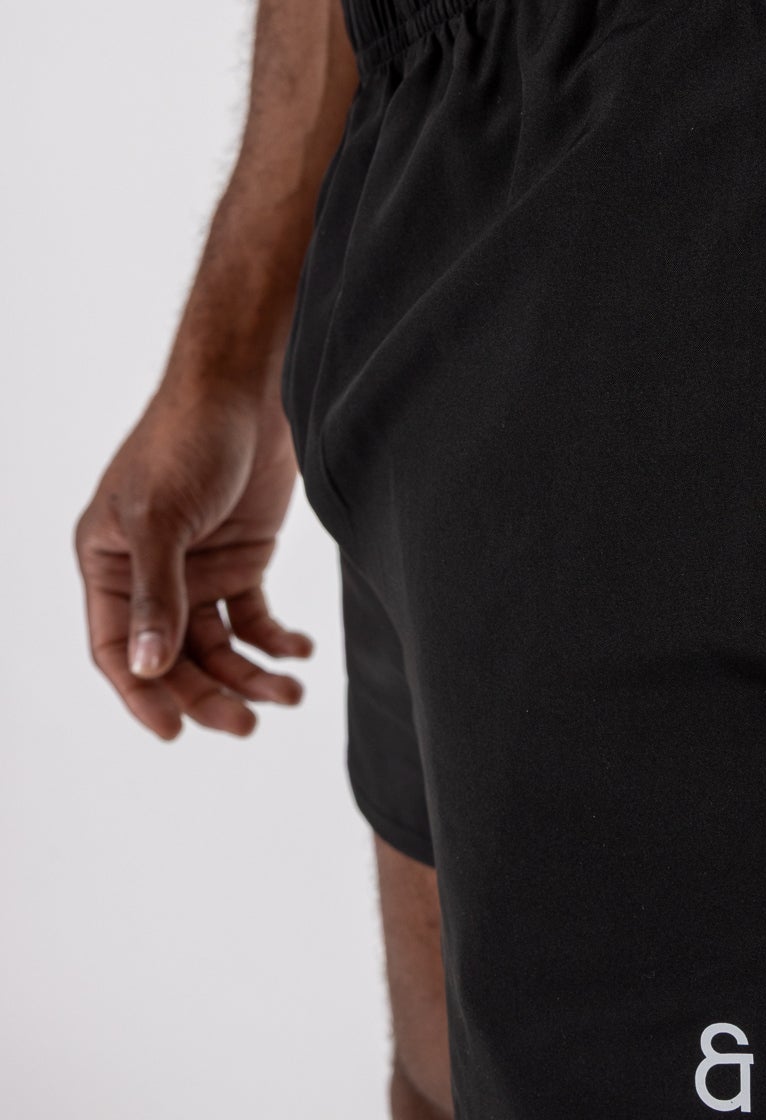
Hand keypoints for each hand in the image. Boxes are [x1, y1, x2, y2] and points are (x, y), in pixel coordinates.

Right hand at [75, 382, 313, 739]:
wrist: (249, 388)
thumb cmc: (187, 441)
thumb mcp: (162, 520)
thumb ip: (159, 596)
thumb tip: (147, 668)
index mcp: (109, 564)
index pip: (117, 648)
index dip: (142, 694)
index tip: (175, 731)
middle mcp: (149, 575)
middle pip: (173, 657)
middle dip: (208, 693)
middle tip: (247, 725)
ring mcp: (197, 569)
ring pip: (218, 646)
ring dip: (250, 675)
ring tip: (290, 694)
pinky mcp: (242, 559)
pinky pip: (255, 619)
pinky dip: (277, 641)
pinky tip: (301, 653)